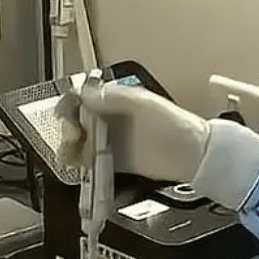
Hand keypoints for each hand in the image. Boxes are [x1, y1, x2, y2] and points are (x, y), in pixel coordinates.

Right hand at [79, 84, 208, 182]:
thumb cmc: (175, 125)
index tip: (65, 114)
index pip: (83, 98)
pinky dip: (83, 164)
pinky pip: (93, 162)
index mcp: (117, 100)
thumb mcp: (143, 104)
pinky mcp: (117, 162)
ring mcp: (114, 141)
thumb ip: (112, 98)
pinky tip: (80, 166)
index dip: (70, 105)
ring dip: (72, 148)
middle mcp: (112, 119)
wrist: (193, 155)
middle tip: (72, 136)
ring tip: (72, 154)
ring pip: (82, 142)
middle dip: (69, 128)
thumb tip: (84, 92)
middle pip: (78, 121)